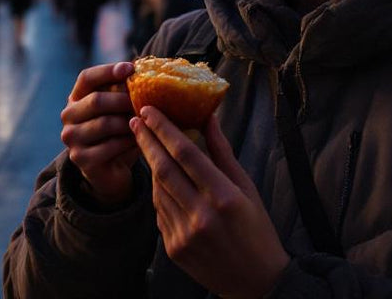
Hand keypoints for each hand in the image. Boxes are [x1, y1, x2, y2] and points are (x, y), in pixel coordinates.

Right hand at [60, 61, 137, 205]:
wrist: (110, 168)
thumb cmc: (118, 130)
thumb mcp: (119, 107)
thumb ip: (123, 90)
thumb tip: (143, 68)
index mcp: (76, 97)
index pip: (86, 77)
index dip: (108, 71)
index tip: (131, 69)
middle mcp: (68, 115)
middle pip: (96, 100)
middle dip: (124, 100)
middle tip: (145, 102)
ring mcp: (72, 138)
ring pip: (105, 124)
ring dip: (129, 122)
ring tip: (145, 122)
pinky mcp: (81, 158)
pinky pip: (110, 146)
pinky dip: (128, 142)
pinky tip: (139, 140)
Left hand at [130, 107, 289, 298]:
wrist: (257, 282)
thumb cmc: (257, 230)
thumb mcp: (246, 187)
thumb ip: (223, 152)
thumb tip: (208, 117)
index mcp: (223, 197)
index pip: (185, 154)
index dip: (164, 129)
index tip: (149, 110)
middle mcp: (201, 216)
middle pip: (163, 169)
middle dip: (146, 141)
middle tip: (134, 120)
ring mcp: (184, 234)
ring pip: (158, 190)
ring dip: (150, 165)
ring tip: (147, 146)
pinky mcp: (173, 249)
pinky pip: (159, 212)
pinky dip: (159, 192)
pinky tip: (161, 181)